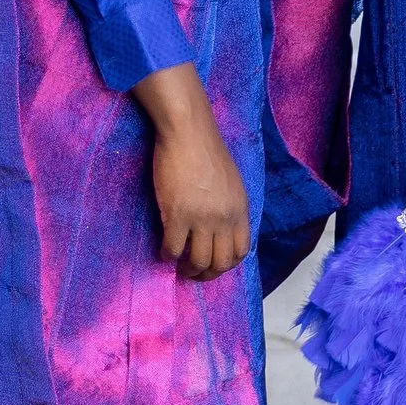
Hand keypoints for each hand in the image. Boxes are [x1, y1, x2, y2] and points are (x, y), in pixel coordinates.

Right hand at [135, 64, 251, 279]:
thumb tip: (220, 227)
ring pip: (198, 261)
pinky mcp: (178, 214)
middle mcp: (225, 218)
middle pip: (220, 262)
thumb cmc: (206, 150)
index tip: (213, 265)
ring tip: (178, 265)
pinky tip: (164, 251)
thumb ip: (229, 205)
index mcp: (240, 209)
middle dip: (206, 274)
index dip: (226, 264)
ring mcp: (202, 218)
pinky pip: (173, 249)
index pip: (241, 251)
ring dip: (187, 269)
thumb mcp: (231, 181)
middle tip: (193, 272)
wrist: (188, 130)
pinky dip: (168, 256)